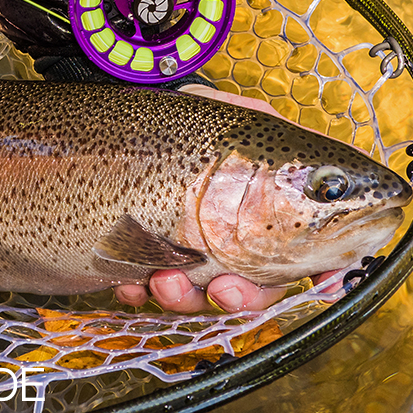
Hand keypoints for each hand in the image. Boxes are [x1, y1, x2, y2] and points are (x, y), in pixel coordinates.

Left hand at [108, 85, 339, 311]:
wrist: (86, 141)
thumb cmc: (163, 124)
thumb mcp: (220, 114)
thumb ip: (264, 129)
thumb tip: (310, 153)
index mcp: (260, 203)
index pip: (309, 242)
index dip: (326, 269)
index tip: (327, 284)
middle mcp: (229, 235)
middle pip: (259, 285)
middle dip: (244, 296)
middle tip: (223, 288)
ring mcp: (186, 253)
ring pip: (203, 298)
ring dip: (186, 299)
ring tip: (162, 280)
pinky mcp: (143, 265)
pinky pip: (150, 295)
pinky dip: (141, 294)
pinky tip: (129, 283)